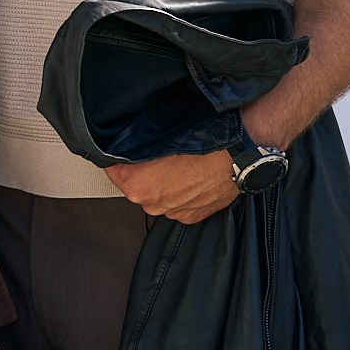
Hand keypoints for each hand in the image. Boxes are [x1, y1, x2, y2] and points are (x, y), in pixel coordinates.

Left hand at [105, 150, 237, 224]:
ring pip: (157, 194)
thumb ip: (134, 145)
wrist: (237, 156)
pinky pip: (176, 202)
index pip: (111, 169)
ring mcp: (172, 213)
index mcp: (136, 185)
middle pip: (134, 184)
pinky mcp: (191, 216)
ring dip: (162, 182)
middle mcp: (151, 205)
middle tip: (155, 154)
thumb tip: (124, 144)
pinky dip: (179, 191)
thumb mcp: (158, 133)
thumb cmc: (201, 142)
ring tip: (178, 164)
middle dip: (140, 171)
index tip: (121, 149)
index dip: (116, 156)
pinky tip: (190, 176)